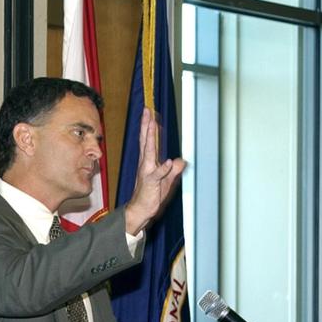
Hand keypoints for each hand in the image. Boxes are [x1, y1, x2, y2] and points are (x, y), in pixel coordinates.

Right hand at [123, 107, 185, 235]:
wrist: (140, 210)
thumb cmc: (151, 195)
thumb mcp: (166, 180)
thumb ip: (173, 170)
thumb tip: (180, 161)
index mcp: (148, 162)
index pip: (148, 141)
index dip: (149, 126)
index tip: (149, 113)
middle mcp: (145, 164)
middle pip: (146, 141)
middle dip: (146, 125)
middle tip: (146, 111)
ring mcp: (147, 172)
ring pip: (148, 152)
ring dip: (150, 138)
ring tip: (152, 124)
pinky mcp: (151, 183)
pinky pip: (157, 174)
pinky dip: (162, 168)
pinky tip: (168, 162)